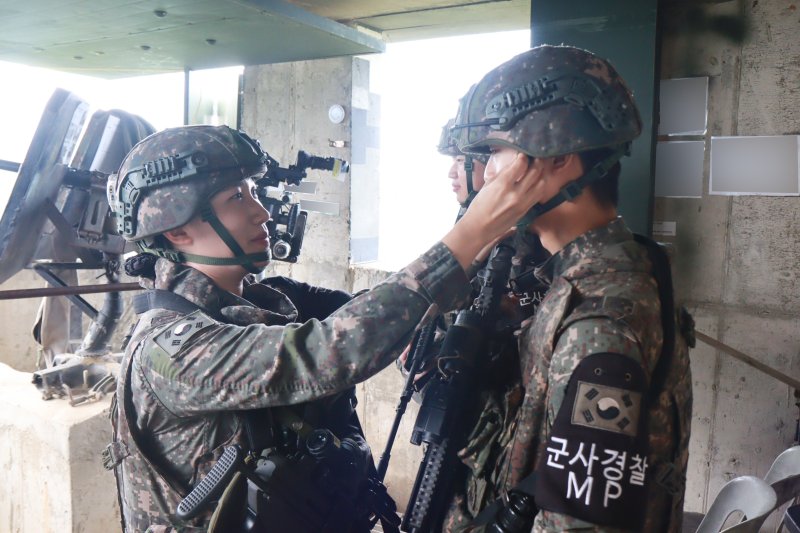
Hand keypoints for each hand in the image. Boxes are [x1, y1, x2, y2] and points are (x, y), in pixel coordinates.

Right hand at [443, 153, 540, 269]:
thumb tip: (513, 164)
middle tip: (536, 157)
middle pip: (535, 172)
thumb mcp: (487, 185)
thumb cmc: (479, 206)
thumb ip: (502, 174)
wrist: (479, 228)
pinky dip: (539, 186)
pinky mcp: (526, 210)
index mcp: (502, 184)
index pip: (521, 164)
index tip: (523, 154)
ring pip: (541, 183)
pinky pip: (538, 194)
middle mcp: (516, 193)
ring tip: (538, 168)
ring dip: (541, 174)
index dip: (523, 157)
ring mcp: (523, 203)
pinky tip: (536, 182)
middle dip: (537, 161)